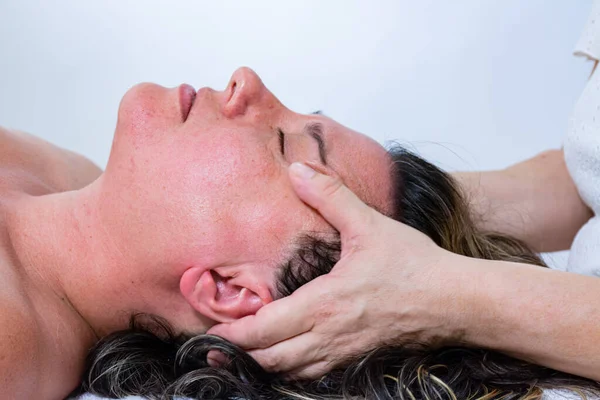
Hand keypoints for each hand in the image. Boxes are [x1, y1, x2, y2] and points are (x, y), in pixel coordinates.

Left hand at [208, 162, 463, 378]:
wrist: (456, 302)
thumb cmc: (414, 265)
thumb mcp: (369, 225)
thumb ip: (331, 196)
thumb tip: (297, 169)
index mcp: (324, 304)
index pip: (264, 330)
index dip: (233, 334)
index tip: (208, 331)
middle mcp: (328, 336)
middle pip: (269, 359)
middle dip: (238, 354)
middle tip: (212, 345)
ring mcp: (343, 352)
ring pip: (289, 372)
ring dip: (261, 365)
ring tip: (239, 355)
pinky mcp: (358, 358)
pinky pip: (314, 375)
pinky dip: (289, 371)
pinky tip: (284, 360)